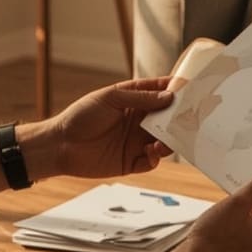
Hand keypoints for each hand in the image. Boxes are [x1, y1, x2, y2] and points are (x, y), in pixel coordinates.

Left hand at [46, 77, 176, 178]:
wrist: (60, 145)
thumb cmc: (81, 116)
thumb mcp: (110, 99)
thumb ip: (140, 98)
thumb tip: (169, 96)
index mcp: (132, 101)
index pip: (159, 93)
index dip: (175, 90)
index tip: (190, 89)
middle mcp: (137, 121)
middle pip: (166, 119)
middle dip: (177, 118)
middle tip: (188, 119)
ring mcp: (135, 142)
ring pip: (163, 141)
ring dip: (169, 141)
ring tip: (166, 140)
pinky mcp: (130, 162)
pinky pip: (151, 161)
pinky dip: (155, 157)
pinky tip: (152, 151)